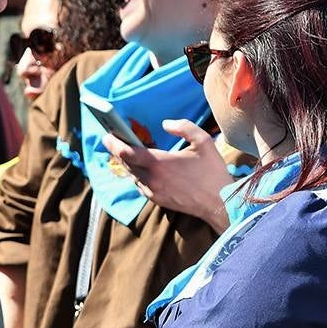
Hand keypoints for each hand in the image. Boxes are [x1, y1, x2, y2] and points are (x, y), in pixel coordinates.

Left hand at [101, 118, 231, 231]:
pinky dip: (138, 175)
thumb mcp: (204, 142)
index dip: (113, 143)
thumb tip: (166, 123)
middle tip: (114, 140)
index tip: (107, 135)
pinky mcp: (156, 200)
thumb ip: (184, 127)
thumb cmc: (212, 172)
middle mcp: (151, 178)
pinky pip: (140, 184)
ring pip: (132, 175)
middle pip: (125, 163)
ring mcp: (152, 191)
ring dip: (128, 164)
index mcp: (159, 163)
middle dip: (118, 151)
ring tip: (128, 152)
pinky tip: (143, 168)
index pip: (126, 153)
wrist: (219, 204)